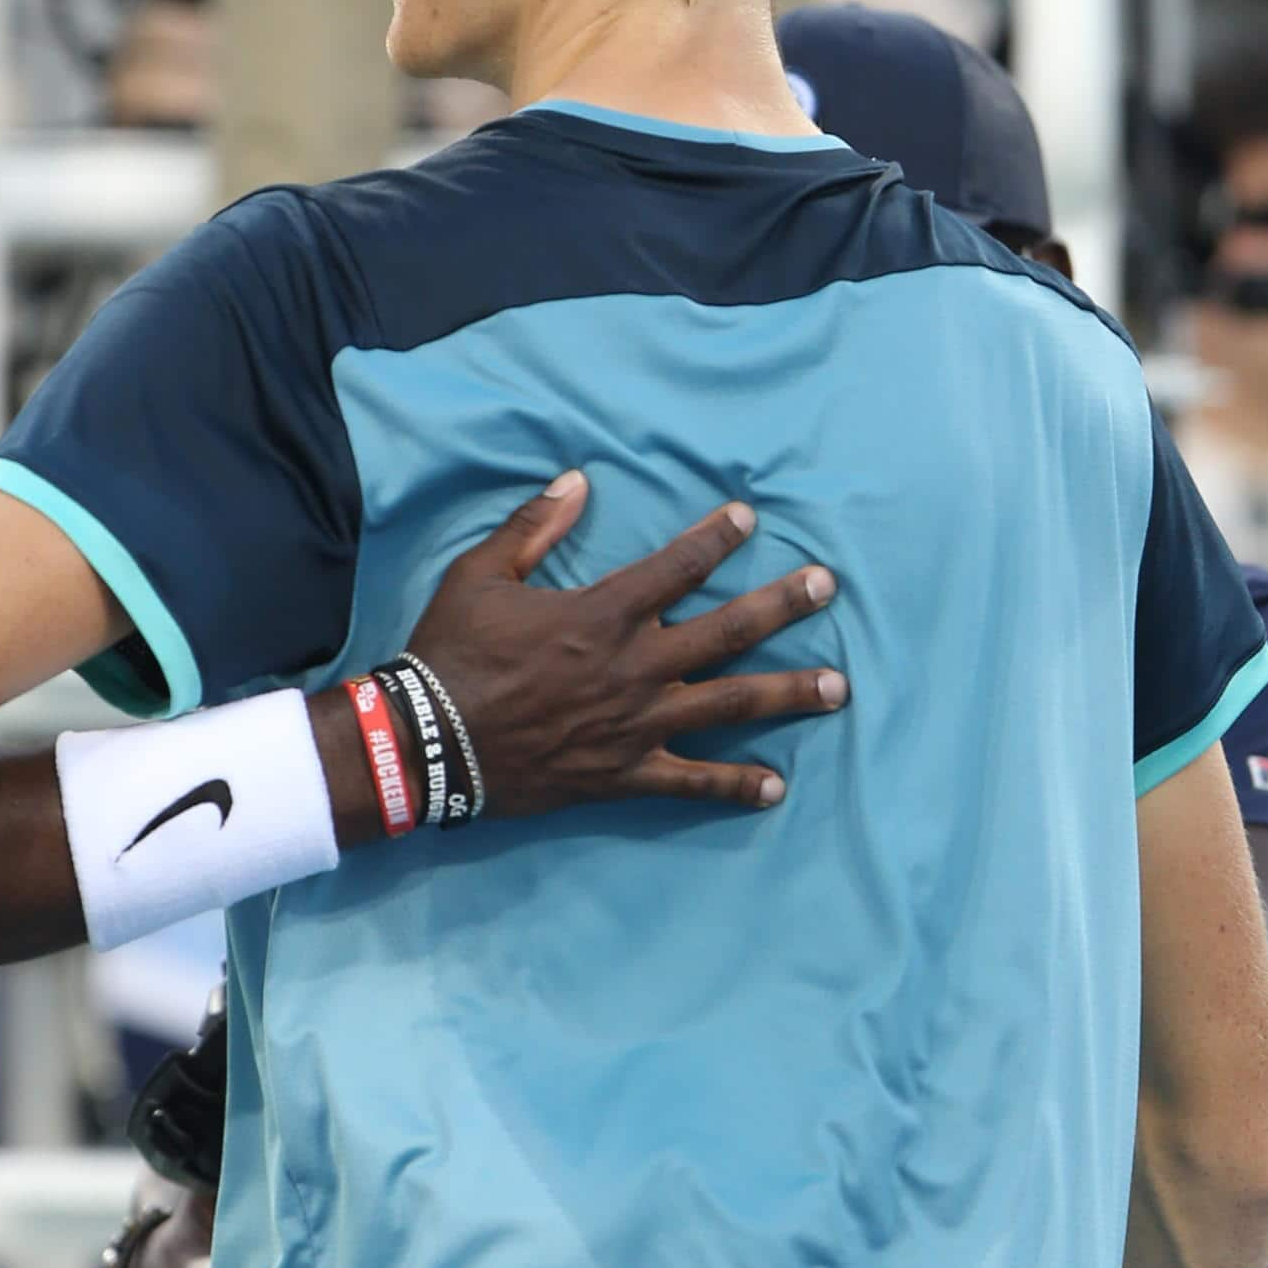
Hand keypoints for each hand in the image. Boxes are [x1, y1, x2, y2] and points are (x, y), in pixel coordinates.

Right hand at [407, 472, 844, 815]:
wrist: (429, 743)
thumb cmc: (452, 653)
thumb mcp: (479, 575)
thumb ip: (533, 527)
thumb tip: (577, 480)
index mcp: (603, 614)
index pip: (678, 565)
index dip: (717, 537)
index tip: (750, 518)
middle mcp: (635, 665)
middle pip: (729, 630)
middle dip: (784, 605)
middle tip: (827, 586)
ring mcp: (637, 723)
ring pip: (731, 704)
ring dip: (788, 693)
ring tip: (837, 686)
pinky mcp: (625, 773)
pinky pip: (692, 782)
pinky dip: (735, 786)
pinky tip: (775, 787)